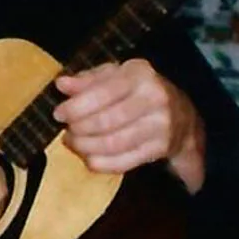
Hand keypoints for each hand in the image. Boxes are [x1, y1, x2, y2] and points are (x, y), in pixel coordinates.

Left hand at [55, 60, 205, 191]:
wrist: (180, 115)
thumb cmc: (137, 92)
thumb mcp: (115, 76)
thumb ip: (87, 80)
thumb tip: (62, 85)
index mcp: (140, 75)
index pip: (102, 93)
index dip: (76, 107)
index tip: (59, 114)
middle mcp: (154, 98)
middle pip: (105, 121)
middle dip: (79, 129)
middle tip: (67, 130)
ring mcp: (159, 126)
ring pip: (112, 144)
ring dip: (86, 147)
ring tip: (75, 143)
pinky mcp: (158, 149)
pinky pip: (122, 162)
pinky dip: (100, 163)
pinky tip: (89, 157)